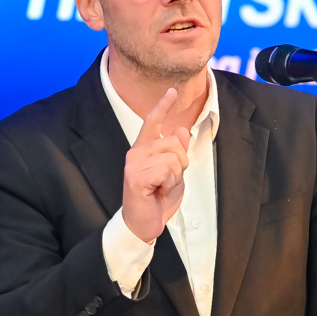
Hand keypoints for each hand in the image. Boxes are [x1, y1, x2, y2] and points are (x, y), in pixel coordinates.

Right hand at [122, 89, 191, 242]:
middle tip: (168, 181)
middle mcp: (136, 152)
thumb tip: (182, 130)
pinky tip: (158, 192)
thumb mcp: (174, 173)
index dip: (163, 106)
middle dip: (181, 164)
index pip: (153, 122)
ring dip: (175, 177)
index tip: (172, 91)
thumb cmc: (157, 200)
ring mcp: (134, 164)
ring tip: (162, 188)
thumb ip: (177, 153)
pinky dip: (169, 184)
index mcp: (144, 149)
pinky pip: (166, 171)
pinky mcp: (135, 177)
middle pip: (174, 143)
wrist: (144, 224)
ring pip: (173, 158)